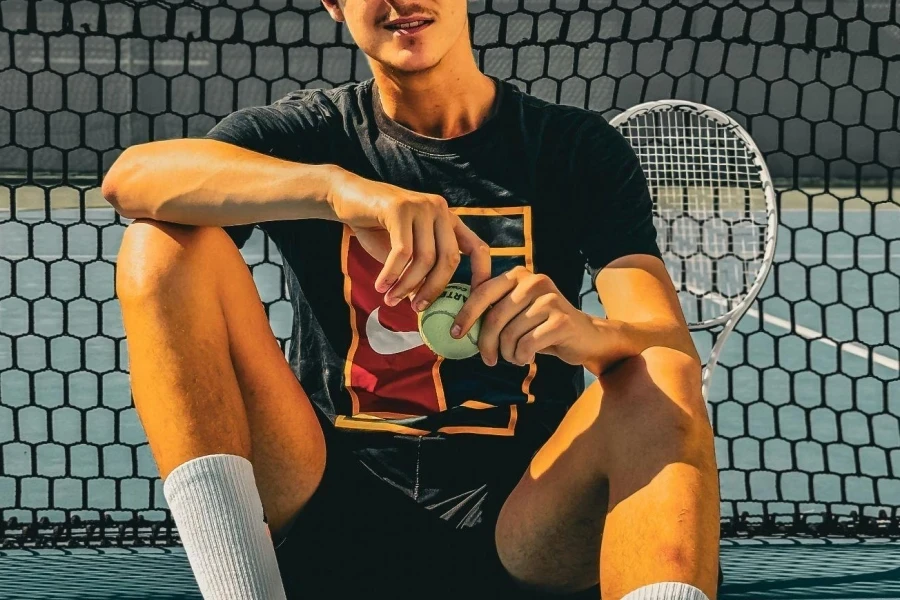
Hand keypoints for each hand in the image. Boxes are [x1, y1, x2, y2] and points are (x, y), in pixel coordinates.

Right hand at [326, 168, 490, 310]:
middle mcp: (440, 210)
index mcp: (448, 221)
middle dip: (433, 289)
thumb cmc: (377, 227)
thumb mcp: (405, 251)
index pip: (478, 248)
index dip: (482, 275)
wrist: (346, 197)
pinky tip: (380, 286)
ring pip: (424, 258)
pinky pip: (402, 252)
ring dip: (406, 285)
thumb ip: (419, 271)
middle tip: (416, 308)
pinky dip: (391, 274)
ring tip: (390, 299)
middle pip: (449, 259)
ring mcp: (421, 206)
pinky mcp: (400, 208)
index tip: (473, 303)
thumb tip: (428, 304)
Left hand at [452, 266, 610, 368]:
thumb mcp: (517, 311)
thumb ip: (494, 308)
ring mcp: (550, 300)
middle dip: (486, 343)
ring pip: (510, 334)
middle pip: (495, 317)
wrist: (585, 336)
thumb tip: (457, 324)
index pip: (483, 292)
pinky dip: (522, 357)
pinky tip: (527, 357)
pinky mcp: (561, 320)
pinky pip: (527, 344)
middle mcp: (534, 282)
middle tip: (487, 359)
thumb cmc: (542, 326)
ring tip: (515, 356)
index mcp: (518, 275)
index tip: (455, 334)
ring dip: (508, 353)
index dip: (466, 314)